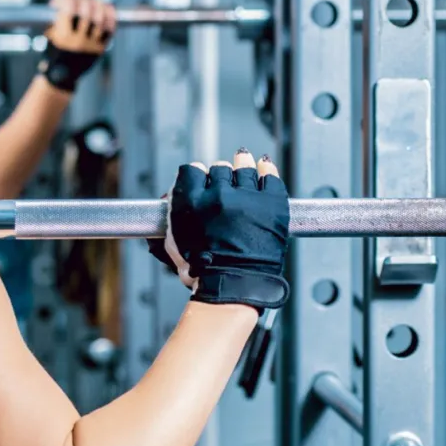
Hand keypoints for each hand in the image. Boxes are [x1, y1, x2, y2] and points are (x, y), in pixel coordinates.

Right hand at [37, 0, 115, 91]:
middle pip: (86, 13)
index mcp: (63, 37)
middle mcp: (78, 42)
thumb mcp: (49, 35)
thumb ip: (54, 18)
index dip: (69, 0)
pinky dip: (110, 16)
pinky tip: (107, 8)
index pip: (69, 11)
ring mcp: (91, 45)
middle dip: (85, 1)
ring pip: (99, 19)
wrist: (62, 75)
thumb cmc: (54, 51)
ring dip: (98, 6)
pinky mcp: (101, 48)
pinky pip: (110, 29)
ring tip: (95, 0)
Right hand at [148, 149, 289, 312]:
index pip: (192, 170)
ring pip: (244, 167)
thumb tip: (175, 197)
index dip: (196, 173)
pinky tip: (265, 166)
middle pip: (219, 168)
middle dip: (219, 174)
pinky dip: (267, 170)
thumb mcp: (173, 241)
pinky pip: (270, 177)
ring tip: (243, 160)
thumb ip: (173, 214)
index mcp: (192, 201)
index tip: (200, 177)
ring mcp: (247, 198)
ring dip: (242, 164)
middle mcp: (218, 195)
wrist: (234, 285)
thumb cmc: (203, 271)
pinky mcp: (271, 204)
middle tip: (222, 181)